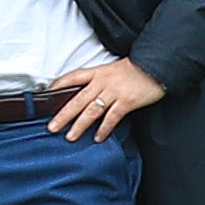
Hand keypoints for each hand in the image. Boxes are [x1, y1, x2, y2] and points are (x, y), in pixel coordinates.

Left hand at [47, 57, 164, 141]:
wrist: (157, 66)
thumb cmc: (136, 69)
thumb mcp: (113, 69)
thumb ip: (99, 80)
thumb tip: (87, 94)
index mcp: (98, 72)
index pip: (73, 77)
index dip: (58, 86)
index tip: (46, 96)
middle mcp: (103, 82)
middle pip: (77, 99)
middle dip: (63, 115)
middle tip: (52, 127)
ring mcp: (114, 92)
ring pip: (92, 111)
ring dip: (79, 125)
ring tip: (70, 136)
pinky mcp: (127, 101)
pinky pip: (112, 118)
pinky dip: (104, 129)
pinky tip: (98, 138)